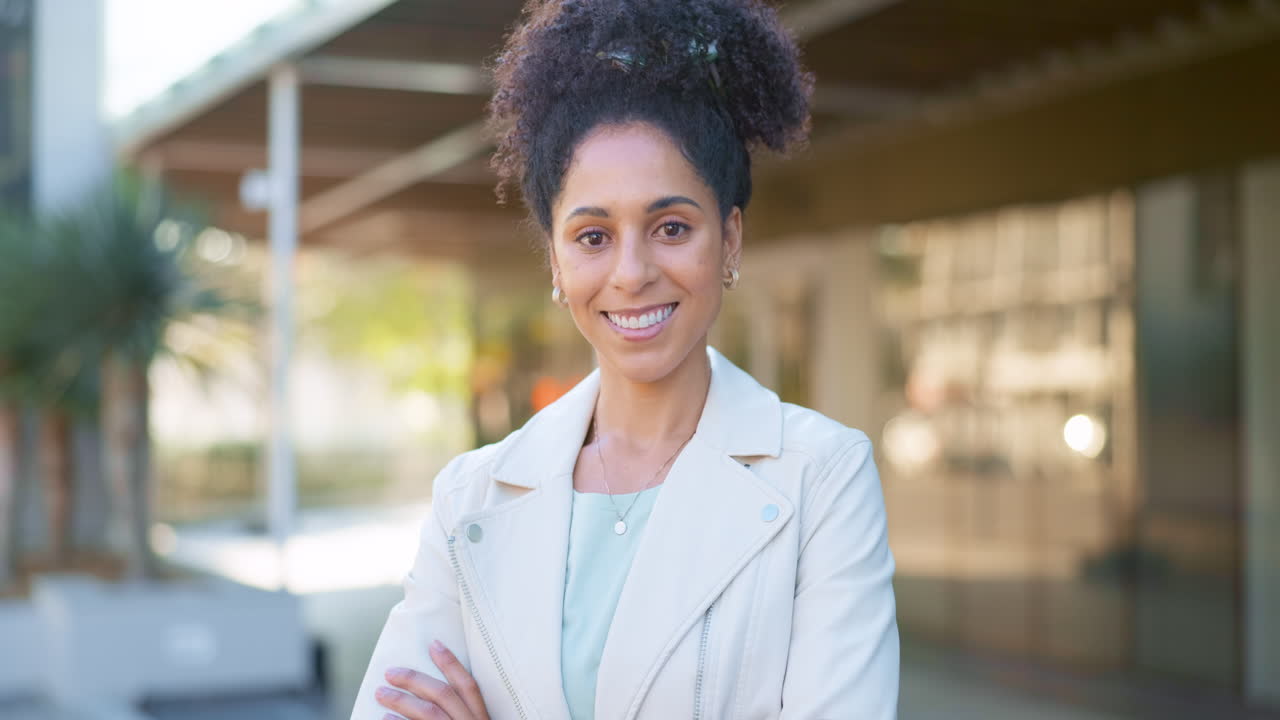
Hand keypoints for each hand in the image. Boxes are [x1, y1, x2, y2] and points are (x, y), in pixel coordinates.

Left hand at [375, 640, 489, 719]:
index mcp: (480, 717)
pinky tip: (385, 717)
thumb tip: (433, 689)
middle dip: (414, 680)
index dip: (451, 663)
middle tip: (390, 673)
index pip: (468, 685)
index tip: (433, 644)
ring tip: (381, 693)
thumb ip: (463, 711)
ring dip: (401, 700)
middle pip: (442, 694)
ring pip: (428, 712)